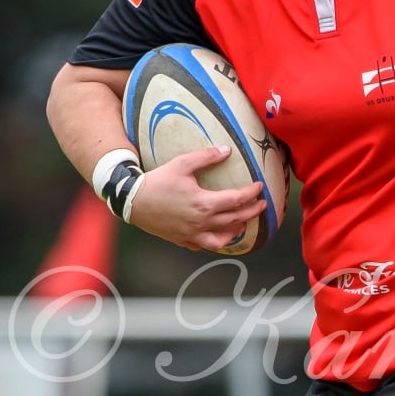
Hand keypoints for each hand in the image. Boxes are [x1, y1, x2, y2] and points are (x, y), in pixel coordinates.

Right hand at [131, 146, 266, 250]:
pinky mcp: (183, 240)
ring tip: (243, 222)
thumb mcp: (181, 164)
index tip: (259, 187)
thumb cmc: (157, 181)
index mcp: (204, 204)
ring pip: (223, 238)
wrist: (132, 201)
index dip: (251, 193)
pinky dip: (217, 240)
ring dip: (237, 230)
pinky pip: (206, 245)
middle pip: (236, 219)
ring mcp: (192, 234)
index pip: (237, 200)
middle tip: (262, 205)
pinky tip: (220, 234)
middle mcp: (201, 222)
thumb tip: (227, 150)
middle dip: (252, 211)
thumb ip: (206, 157)